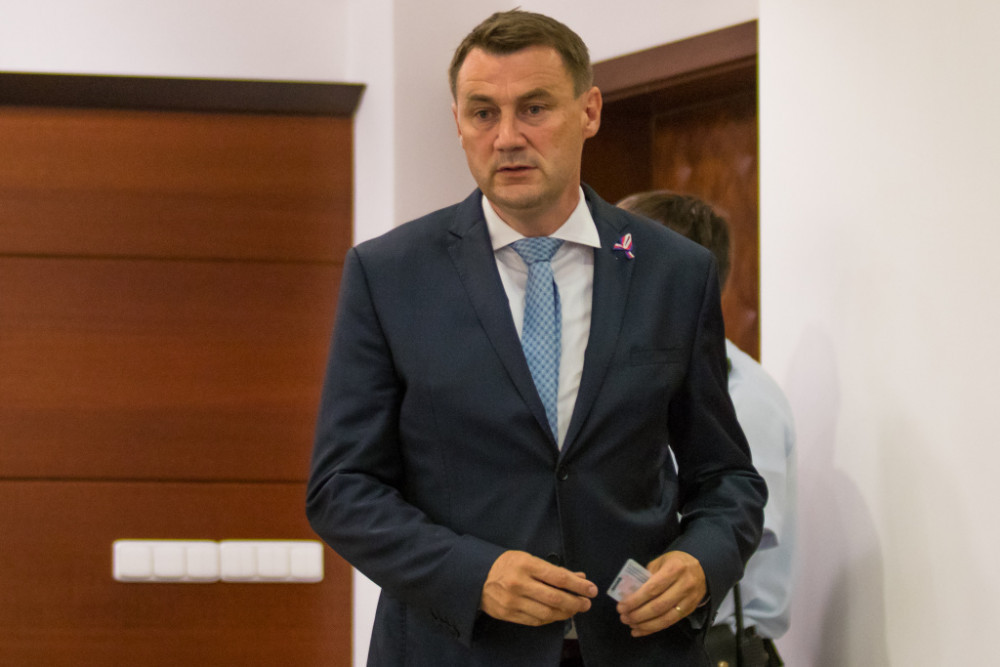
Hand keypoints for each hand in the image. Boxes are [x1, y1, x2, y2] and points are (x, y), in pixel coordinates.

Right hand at [480, 550, 596, 625]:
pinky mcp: (508, 615)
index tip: (591, 590)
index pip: (558, 577)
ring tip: (575, 609)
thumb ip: (554, 570)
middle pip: (555, 598)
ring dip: (566, 613)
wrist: (476, 578)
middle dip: (575, 602)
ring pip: (547, 612)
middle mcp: (519, 583)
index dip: (578, 585)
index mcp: (525, 564)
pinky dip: (551, 619)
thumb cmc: (507, 565)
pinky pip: (536, 620)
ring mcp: (513, 601)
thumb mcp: (528, 559)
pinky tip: (558, 614)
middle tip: (587, 603)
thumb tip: (580, 578)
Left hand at [616, 551, 705, 636]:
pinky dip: (653, 629)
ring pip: (665, 618)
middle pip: (658, 606)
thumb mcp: (661, 561)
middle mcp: (684, 585)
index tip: (621, 606)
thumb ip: (646, 575)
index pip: (652, 588)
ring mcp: (689, 600)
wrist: (702, 569)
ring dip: (644, 625)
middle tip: (623, 617)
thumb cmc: (676, 563)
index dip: (635, 600)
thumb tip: (629, 592)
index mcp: (674, 569)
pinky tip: (640, 630)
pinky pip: (670, 623)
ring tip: (630, 624)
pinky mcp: (690, 610)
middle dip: (638, 614)